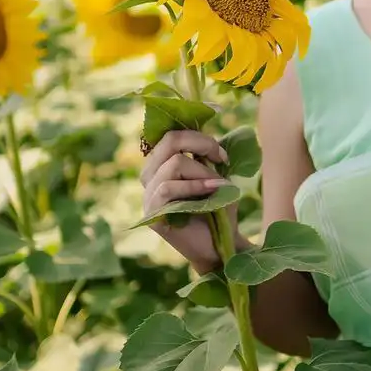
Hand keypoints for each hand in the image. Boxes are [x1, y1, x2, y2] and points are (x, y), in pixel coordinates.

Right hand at [140, 128, 234, 275]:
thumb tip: (207, 125)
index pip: (170, 133)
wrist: (222, 245)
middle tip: (222, 158)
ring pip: (174, 164)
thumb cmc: (220, 209)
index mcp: (163, 163)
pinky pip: (169, 188)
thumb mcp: (216, 174)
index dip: (196, 131)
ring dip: (203, 172)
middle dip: (201, 143)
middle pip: (169, 140)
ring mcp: (148, 195)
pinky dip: (195, 186)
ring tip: (219, 186)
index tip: (221, 148)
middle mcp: (150, 176)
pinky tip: (213, 190)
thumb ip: (207, 153)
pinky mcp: (151, 213)